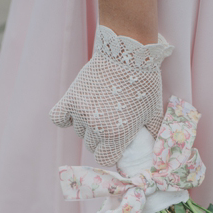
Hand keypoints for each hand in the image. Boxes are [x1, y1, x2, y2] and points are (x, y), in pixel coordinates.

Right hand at [49, 24, 173, 165]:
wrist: (128, 53)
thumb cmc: (144, 84)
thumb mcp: (153, 113)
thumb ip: (151, 135)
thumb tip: (151, 151)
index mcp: (117, 135)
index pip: (105, 159)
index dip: (112, 152)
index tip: (117, 143)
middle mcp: (97, 127)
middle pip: (92, 146)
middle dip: (101, 139)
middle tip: (112, 121)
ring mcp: (81, 113)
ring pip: (79, 132)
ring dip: (87, 125)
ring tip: (101, 108)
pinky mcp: (70, 98)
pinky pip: (58, 118)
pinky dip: (66, 117)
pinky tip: (76, 111)